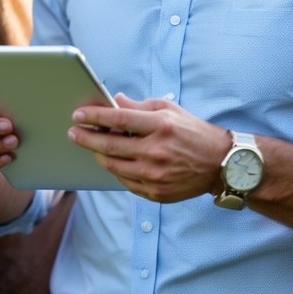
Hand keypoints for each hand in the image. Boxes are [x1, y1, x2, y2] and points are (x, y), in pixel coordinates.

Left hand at [67, 93, 231, 202]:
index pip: (119, 120)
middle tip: (73, 132)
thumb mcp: (169, 110)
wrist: (220, 164)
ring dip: (97, 155)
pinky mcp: (156, 193)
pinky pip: (125, 182)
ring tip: (90, 146)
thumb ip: (139, 106)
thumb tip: (115, 100)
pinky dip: (114, 170)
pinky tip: (110, 161)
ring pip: (113, 166)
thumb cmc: (192, 132)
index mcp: (161, 126)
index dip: (94, 117)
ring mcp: (156, 175)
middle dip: (86, 138)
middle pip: (110, 146)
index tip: (77, 114)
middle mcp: (157, 152)